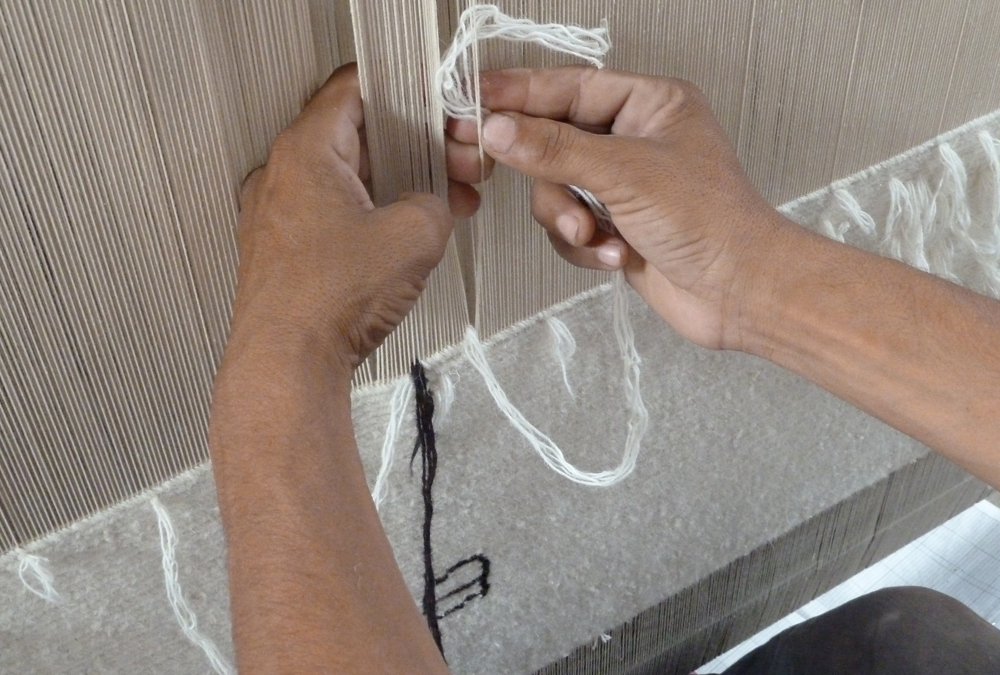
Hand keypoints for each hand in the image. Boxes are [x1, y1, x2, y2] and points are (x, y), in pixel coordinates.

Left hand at [233, 63, 491, 374]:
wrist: (287, 363)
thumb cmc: (326, 301)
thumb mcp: (414, 236)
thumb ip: (436, 200)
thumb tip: (434, 203)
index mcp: (306, 151)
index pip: (354, 87)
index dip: (404, 91)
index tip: (433, 105)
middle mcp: (282, 175)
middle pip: (355, 135)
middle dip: (412, 148)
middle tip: (450, 167)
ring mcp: (276, 214)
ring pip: (345, 178)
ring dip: (395, 186)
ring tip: (434, 211)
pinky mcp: (282, 250)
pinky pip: (331, 214)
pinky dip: (368, 216)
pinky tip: (400, 241)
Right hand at [450, 66, 788, 349]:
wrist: (738, 293)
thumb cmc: (712, 222)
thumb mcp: (625, 174)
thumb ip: (555, 149)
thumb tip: (500, 129)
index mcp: (650, 104)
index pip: (569, 86)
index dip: (518, 92)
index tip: (474, 100)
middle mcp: (634, 139)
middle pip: (553, 139)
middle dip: (542, 170)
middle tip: (487, 162)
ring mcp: (623, 185)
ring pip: (555, 189)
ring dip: (566, 217)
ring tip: (591, 233)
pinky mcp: (615, 225)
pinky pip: (569, 226)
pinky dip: (583, 244)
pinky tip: (613, 253)